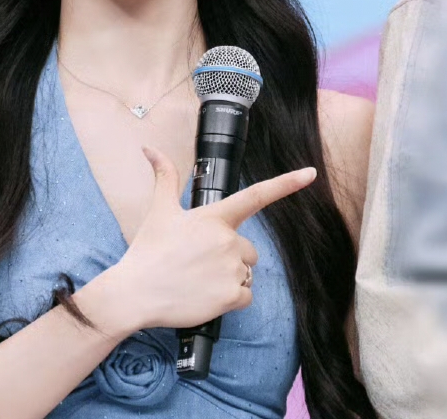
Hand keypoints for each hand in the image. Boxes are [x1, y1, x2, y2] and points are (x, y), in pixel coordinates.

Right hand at [112, 146, 316, 330]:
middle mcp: (227, 241)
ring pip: (247, 272)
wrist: (136, 292)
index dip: (286, 183)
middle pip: (249, 248)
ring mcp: (231, 269)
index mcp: (213, 218)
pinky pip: (246, 296)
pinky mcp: (231, 296)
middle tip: (199, 262)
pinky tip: (205, 295)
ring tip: (199, 278)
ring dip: (229, 277)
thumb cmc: (148, 251)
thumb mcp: (159, 210)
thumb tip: (150, 149)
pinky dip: (229, 298)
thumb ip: (164, 177)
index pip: (255, 196)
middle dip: (231, 255)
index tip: (310, 173)